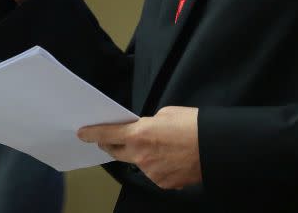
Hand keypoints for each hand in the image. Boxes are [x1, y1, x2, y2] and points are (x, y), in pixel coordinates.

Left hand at [78, 106, 201, 189]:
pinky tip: (171, 158)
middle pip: (116, 152)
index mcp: (139, 134)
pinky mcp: (164, 183)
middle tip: (111, 139)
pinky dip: (157, 166)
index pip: (108, 134)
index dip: (93, 133)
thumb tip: (145, 131)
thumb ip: (148, 123)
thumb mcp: (166, 113)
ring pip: (138, 163)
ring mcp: (151, 172)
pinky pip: (154, 173)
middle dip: (112, 144)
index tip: (82, 133)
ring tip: (160, 145)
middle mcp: (141, 156)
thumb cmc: (192, 125)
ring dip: (141, 155)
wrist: (215, 146)